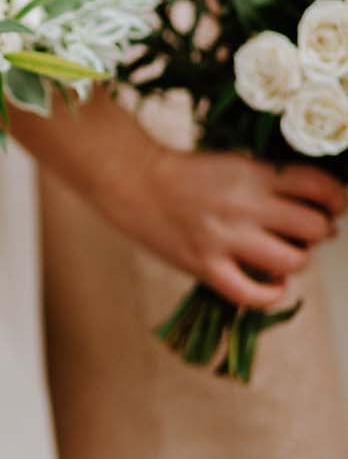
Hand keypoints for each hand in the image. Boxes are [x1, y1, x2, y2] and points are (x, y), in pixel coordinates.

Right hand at [108, 146, 343, 308]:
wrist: (131, 180)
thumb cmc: (185, 173)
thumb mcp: (234, 163)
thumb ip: (271, 182)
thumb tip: (313, 212)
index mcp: (254, 174)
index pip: (320, 188)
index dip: (336, 200)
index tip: (332, 206)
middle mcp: (244, 205)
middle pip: (314, 228)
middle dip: (318, 231)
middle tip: (304, 232)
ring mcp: (223, 238)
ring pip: (291, 261)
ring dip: (294, 260)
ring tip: (281, 255)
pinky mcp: (203, 265)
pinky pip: (252, 294)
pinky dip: (270, 294)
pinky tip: (271, 286)